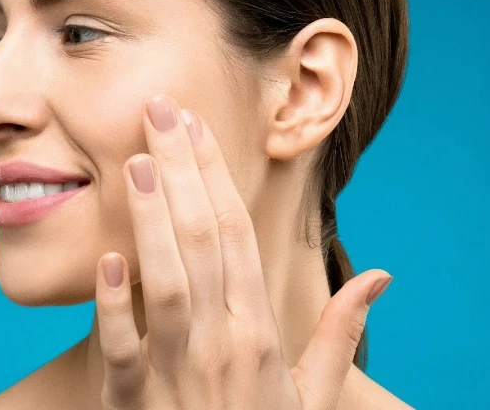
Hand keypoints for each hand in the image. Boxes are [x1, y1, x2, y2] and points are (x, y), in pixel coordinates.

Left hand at [95, 94, 392, 408]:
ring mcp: (181, 373)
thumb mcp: (313, 393)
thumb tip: (381, 278)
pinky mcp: (134, 403)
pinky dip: (115, 306)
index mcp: (261, 331)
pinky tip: (107, 259)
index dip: (215, 176)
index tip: (194, 126)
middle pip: (203, 241)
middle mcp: (225, 342)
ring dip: (152, 220)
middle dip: (182, 171)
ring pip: (169, 284)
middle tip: (158, 109)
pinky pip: (124, 349)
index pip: (238, 235)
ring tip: (137, 162)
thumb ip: (340, 333)